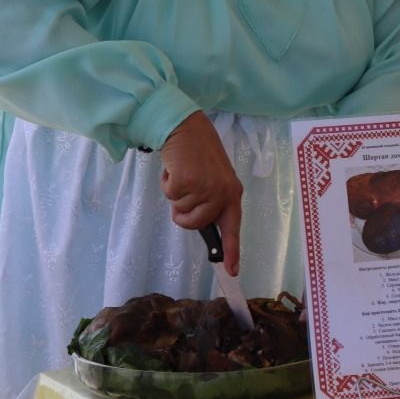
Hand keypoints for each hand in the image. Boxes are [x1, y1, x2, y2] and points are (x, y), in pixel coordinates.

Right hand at [159, 111, 244, 274]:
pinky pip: (169, 196)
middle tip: (185, 190)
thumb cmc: (198, 154)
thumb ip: (211, 201)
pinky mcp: (187, 182)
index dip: (232, 251)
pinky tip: (176, 168)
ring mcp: (205, 188)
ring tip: (183, 175)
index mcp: (232, 193)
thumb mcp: (213, 179)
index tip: (232, 271)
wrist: (186, 127)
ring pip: (180, 212)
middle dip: (182, 213)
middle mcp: (222, 193)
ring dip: (175, 196)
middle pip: (195, 224)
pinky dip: (167, 184)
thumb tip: (203, 225)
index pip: (233, 227)